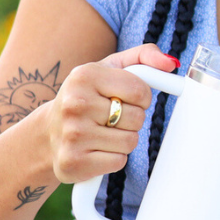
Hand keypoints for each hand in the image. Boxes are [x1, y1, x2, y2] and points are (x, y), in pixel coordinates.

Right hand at [45, 42, 177, 183]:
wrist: (48, 133)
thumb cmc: (87, 97)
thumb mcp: (111, 68)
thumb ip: (144, 57)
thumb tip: (170, 63)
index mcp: (85, 75)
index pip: (141, 90)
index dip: (141, 97)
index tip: (127, 98)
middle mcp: (75, 104)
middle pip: (137, 117)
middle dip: (132, 119)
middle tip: (111, 117)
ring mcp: (72, 135)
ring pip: (131, 141)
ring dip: (124, 139)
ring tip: (102, 133)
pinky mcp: (73, 162)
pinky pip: (119, 161)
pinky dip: (114, 158)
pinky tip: (95, 149)